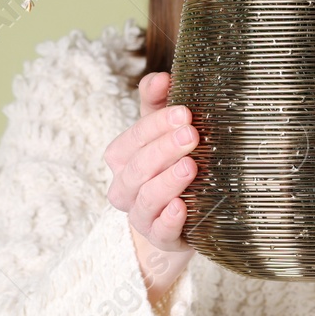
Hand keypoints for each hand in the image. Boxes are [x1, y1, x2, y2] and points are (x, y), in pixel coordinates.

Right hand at [105, 71, 195, 310]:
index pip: (131, 140)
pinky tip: (182, 207)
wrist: (186, 216)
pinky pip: (159, 232)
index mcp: (122, 159)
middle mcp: (125, 188)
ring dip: (167, 181)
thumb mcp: (163, 132)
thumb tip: (160, 77)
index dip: (155, 125)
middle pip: (137, 168)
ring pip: (145, 199)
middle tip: (192, 133)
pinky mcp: (161, 239)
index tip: (184, 111)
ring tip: (190, 166)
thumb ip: (157, 104)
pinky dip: (169, 220)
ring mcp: (141, 216)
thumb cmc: (171, 164)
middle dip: (163, 149)